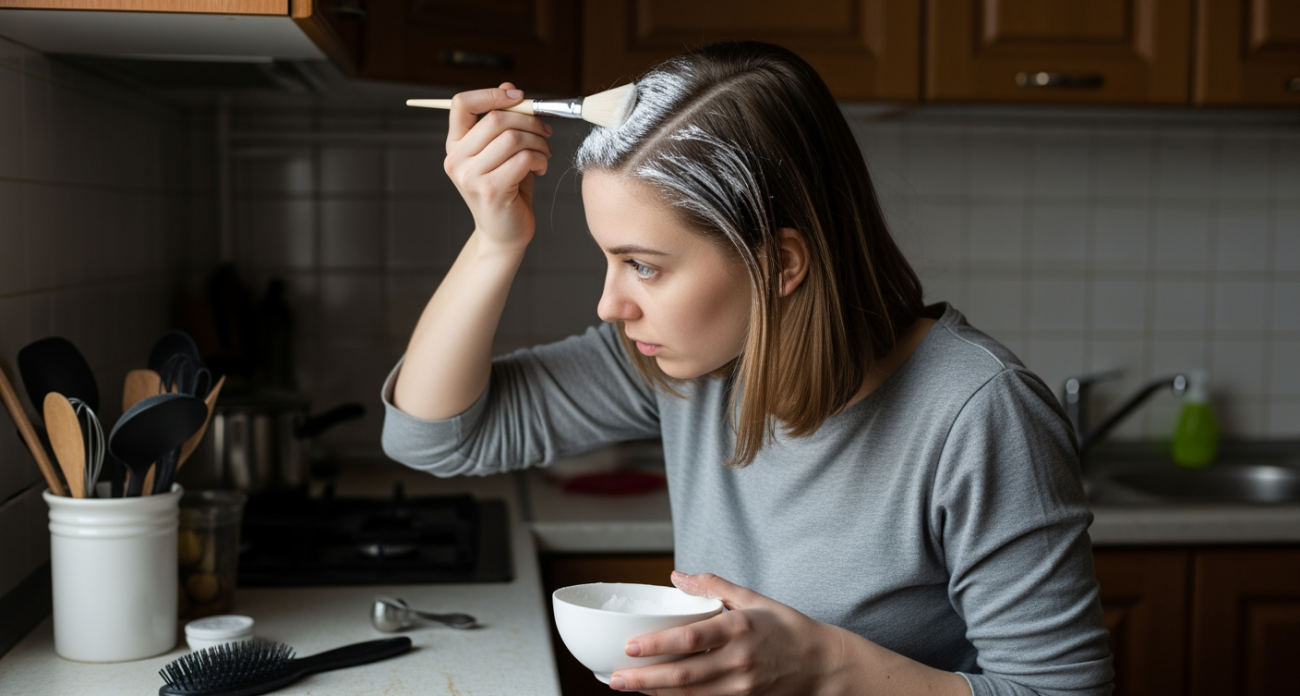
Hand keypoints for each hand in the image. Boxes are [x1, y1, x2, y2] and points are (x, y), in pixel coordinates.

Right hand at [443, 82, 552, 251]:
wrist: (504, 234)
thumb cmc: (507, 191)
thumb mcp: (504, 153)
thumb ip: (505, 123)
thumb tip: (510, 88)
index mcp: (455, 146)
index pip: (461, 103)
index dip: (492, 93)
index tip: (520, 98)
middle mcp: (457, 160)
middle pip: (495, 118)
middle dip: (529, 120)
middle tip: (545, 131)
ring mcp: (471, 176)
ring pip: (512, 138)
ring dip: (538, 142)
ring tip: (544, 154)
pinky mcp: (491, 190)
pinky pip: (523, 159)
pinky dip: (539, 159)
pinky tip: (541, 168)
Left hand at [608, 571, 844, 694]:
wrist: (822, 665)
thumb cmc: (786, 627)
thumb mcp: (752, 598)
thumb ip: (713, 585)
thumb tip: (677, 576)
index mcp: (739, 628)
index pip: (690, 639)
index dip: (657, 645)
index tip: (629, 645)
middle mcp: (739, 661)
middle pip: (684, 675)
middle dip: (645, 678)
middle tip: (615, 677)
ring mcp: (741, 687)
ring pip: (690, 695)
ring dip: (655, 692)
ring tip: (627, 686)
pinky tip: (656, 694)